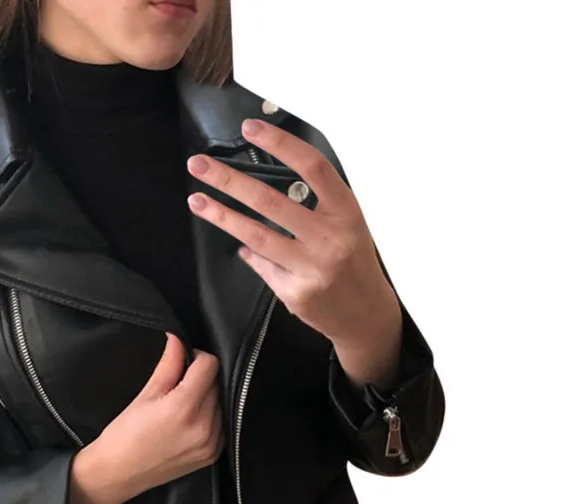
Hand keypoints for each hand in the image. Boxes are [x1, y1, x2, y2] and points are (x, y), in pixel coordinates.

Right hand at [69, 333, 224, 503]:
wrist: (118, 473)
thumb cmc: (125, 435)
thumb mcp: (145, 395)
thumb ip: (168, 365)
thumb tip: (178, 339)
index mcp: (184, 407)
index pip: (209, 365)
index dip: (195, 357)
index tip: (183, 362)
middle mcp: (203, 426)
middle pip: (217, 383)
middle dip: (200, 378)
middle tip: (177, 385)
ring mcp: (211, 442)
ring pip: (221, 402)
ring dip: (207, 397)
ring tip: (181, 405)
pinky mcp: (213, 454)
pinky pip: (222, 423)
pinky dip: (210, 416)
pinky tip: (189, 420)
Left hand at [185, 118, 399, 351]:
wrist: (366, 316)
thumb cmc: (355, 263)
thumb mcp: (348, 226)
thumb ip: (314, 207)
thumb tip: (268, 196)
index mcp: (346, 212)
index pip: (312, 168)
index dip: (280, 145)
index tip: (250, 129)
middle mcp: (329, 238)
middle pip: (270, 201)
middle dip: (229, 180)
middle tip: (199, 165)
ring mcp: (311, 268)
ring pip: (256, 236)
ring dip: (222, 216)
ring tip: (196, 200)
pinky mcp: (295, 293)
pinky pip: (263, 266)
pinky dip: (250, 254)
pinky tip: (240, 247)